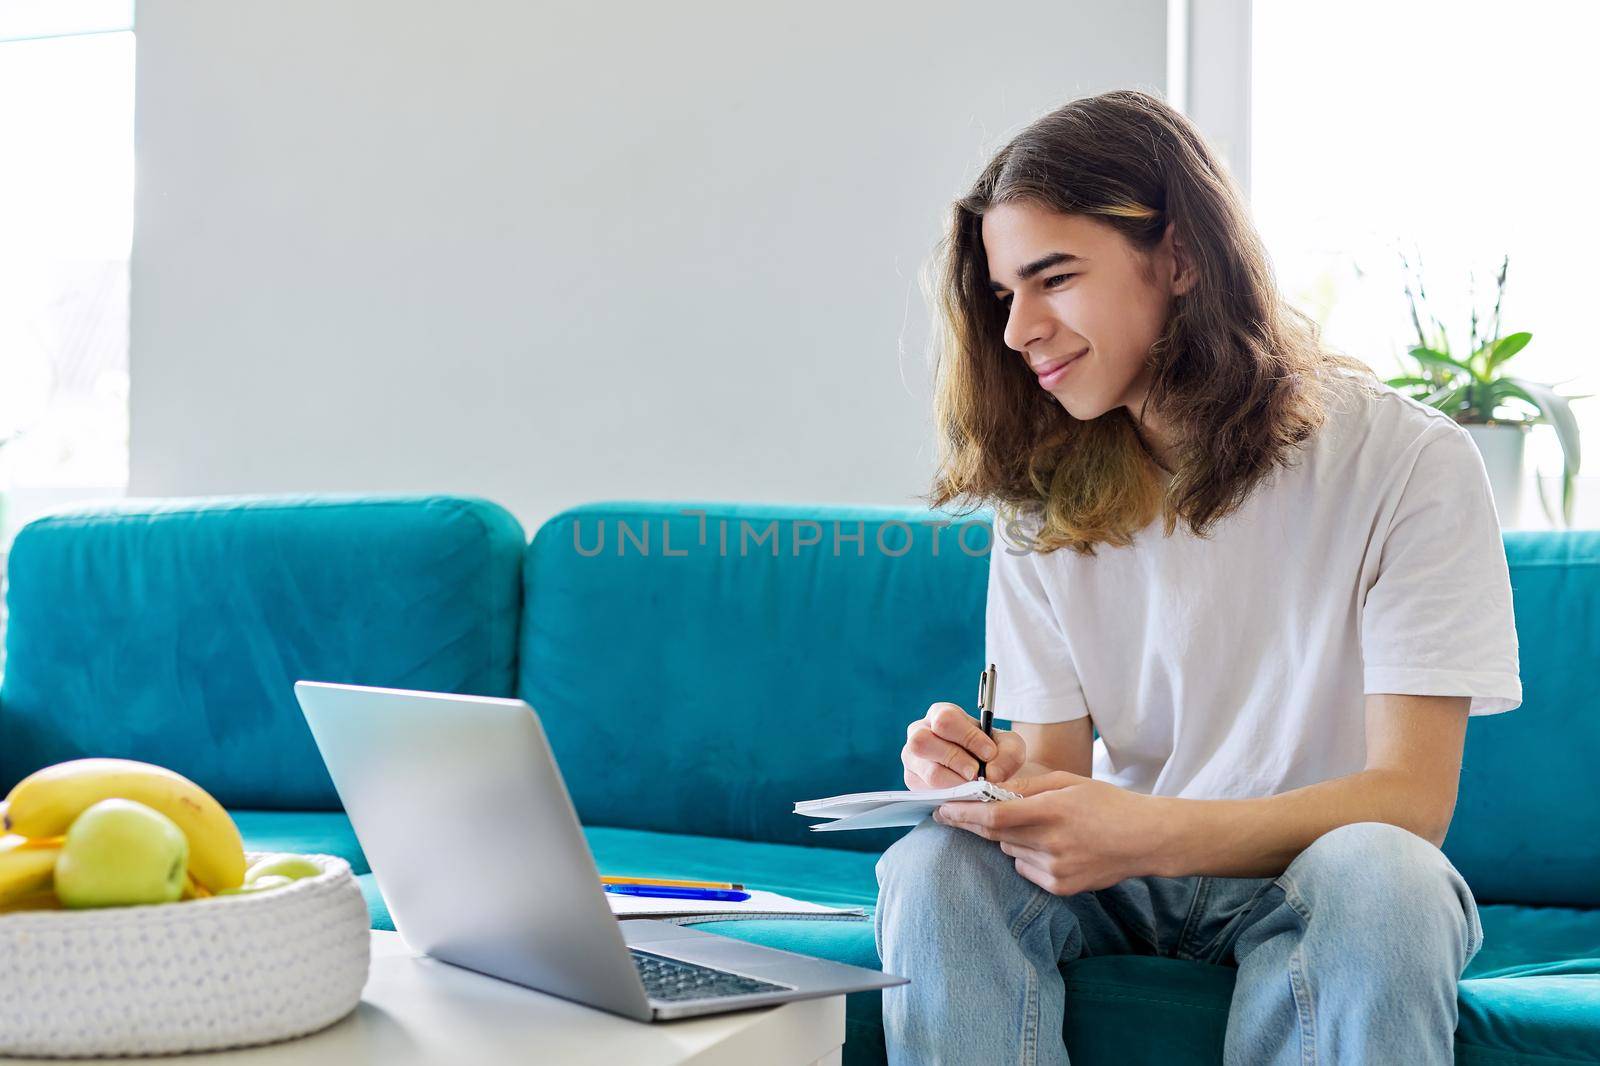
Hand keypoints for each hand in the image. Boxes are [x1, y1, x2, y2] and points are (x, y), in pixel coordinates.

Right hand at [901, 702, 1025, 789]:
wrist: (987, 773)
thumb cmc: (992, 753)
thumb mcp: (1009, 747)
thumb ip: (1008, 754)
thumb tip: (992, 773)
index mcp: (940, 714)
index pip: (946, 720)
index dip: (968, 738)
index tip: (989, 753)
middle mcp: (920, 733)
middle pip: (922, 742)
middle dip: (954, 760)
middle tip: (976, 773)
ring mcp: (912, 759)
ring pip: (927, 771)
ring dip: (955, 782)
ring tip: (973, 786)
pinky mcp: (913, 782)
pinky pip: (926, 792)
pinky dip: (949, 797)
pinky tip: (964, 795)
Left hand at [932, 771, 1174, 894]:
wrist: (1145, 840)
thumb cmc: (1106, 804)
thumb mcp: (1068, 782)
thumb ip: (1028, 787)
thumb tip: (991, 790)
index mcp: (1052, 811)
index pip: (994, 817)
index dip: (963, 814)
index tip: (941, 810)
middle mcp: (1051, 843)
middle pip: (996, 836)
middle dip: (977, 824)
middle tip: (961, 814)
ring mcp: (1056, 870)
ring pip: (1010, 852)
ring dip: (1011, 839)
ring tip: (1041, 828)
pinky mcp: (1061, 887)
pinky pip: (1025, 870)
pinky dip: (1028, 857)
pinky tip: (1054, 848)